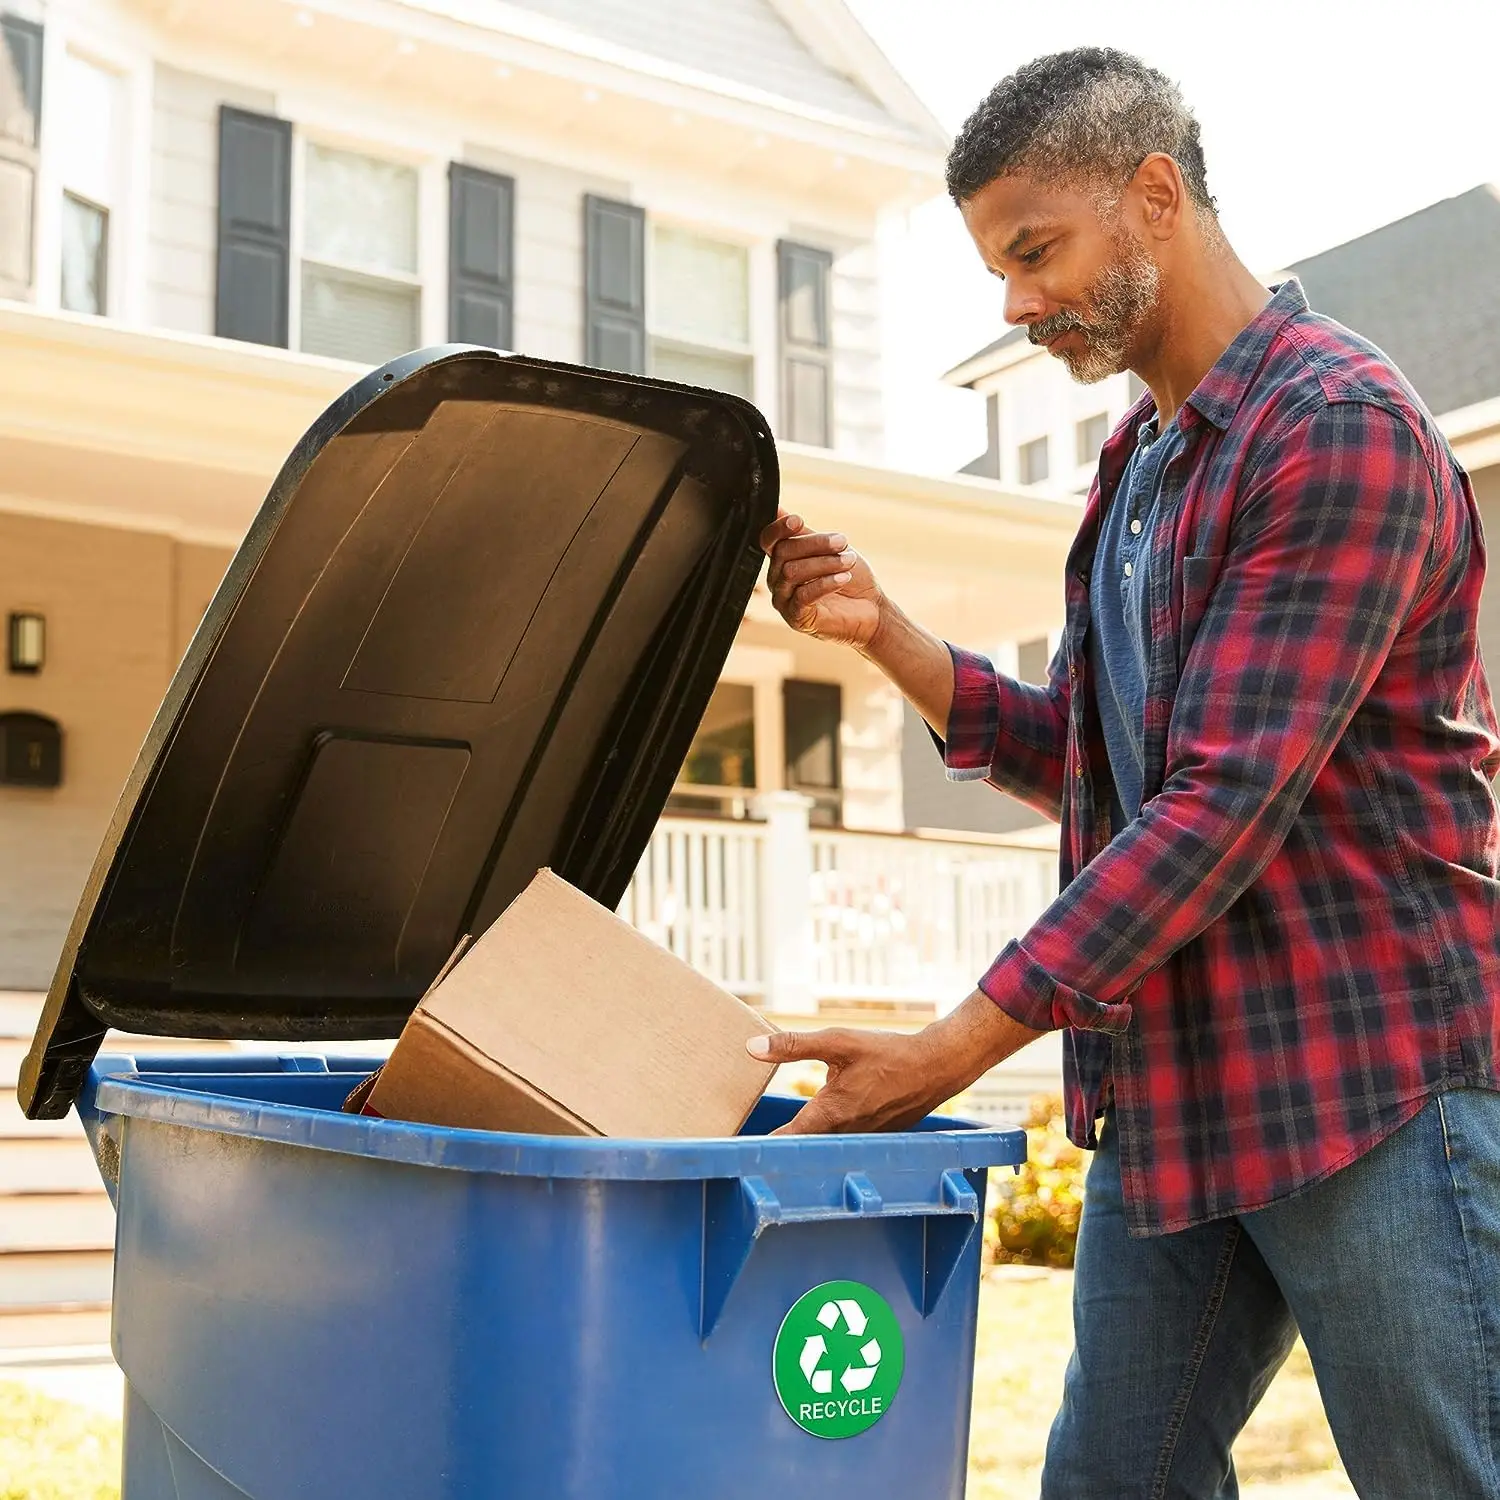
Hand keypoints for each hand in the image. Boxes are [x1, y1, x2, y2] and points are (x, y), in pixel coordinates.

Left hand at [746, 992, 1044, 1134]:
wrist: (934, 1067)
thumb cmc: (886, 1053)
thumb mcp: (838, 1042)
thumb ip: (793, 1046)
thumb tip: (751, 1048)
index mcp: (829, 1114)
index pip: (785, 1140)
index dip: (759, 1147)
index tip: (733, 1151)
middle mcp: (843, 1133)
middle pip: (803, 1146)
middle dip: (778, 1145)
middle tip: (745, 1146)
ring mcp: (860, 1138)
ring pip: (824, 1145)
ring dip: (804, 1142)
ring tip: (777, 1138)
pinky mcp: (873, 1135)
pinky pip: (843, 1140)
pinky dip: (829, 1136)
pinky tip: (822, 1126)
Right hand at [760, 511, 885, 649]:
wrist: (871, 610)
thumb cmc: (851, 578)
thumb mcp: (829, 550)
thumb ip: (804, 534)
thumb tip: (779, 510)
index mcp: (783, 561)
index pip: (768, 540)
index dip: (778, 528)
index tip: (799, 521)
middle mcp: (778, 580)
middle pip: (783, 553)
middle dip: (815, 544)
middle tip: (842, 541)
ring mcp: (784, 601)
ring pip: (792, 572)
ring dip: (824, 563)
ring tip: (849, 561)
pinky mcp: (796, 618)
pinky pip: (803, 595)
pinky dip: (825, 583)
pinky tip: (844, 578)